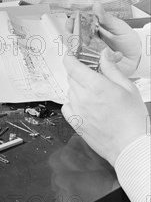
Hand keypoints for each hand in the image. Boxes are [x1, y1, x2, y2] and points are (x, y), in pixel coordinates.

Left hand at [62, 50, 148, 165]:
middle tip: (91, 74)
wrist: (131, 147)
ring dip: (77, 87)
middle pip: (70, 77)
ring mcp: (78, 111)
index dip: (70, 57)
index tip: (72, 54)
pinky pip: (67, 106)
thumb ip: (112, 69)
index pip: (71, 65)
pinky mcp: (75, 123)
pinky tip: (85, 105)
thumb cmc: (133, 120)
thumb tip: (104, 54)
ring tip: (94, 93)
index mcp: (96, 86)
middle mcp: (83, 97)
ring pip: (69, 91)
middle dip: (78, 72)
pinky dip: (73, 102)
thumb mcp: (128, 88)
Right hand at [66, 3, 141, 76]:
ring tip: (80, 44)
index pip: (77, 23)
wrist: (137, 57)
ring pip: (74, 50)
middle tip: (72, 32)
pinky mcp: (92, 63)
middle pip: (71, 36)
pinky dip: (84, 60)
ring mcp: (89, 52)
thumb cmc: (127, 40)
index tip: (71, 20)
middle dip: (69, 34)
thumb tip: (97, 5)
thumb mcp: (118, 26)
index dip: (71, 21)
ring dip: (74, 47)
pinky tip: (90, 56)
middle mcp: (88, 40)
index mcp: (93, 28)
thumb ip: (106, 18)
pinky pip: (83, 63)